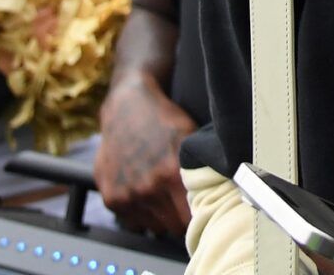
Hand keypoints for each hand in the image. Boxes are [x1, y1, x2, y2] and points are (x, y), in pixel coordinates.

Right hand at [95, 77, 195, 234]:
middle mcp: (146, 188)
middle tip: (181, 198)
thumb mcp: (190, 137)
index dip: (198, 214)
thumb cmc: (164, 121)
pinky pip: (134, 223)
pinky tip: (145, 192)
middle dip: (180, 215)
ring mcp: (126, 195)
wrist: (126, 107)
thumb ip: (204, 168)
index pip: (191, 219)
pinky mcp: (111, 198)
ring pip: (155, 227)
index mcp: (170, 174)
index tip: (199, 207)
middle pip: (174, 226)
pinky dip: (141, 213)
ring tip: (162, 191)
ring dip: (160, 215)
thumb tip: (221, 195)